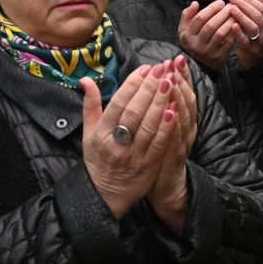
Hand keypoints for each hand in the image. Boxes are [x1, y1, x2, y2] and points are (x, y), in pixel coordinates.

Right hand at [81, 62, 181, 219]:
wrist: (105, 195)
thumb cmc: (98, 160)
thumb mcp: (88, 133)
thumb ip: (90, 105)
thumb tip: (86, 79)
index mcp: (101, 133)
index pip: (118, 103)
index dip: (133, 84)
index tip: (146, 68)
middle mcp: (116, 143)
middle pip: (134, 111)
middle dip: (150, 88)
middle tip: (162, 69)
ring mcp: (133, 155)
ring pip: (148, 125)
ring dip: (161, 102)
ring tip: (171, 82)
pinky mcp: (147, 166)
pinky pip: (158, 144)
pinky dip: (167, 127)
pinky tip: (175, 110)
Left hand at [144, 58, 198, 230]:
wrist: (166, 186)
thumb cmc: (158, 153)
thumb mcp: (159, 127)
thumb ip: (157, 106)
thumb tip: (153, 82)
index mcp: (181, 119)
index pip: (182, 92)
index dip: (181, 76)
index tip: (176, 58)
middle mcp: (185, 127)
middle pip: (186, 99)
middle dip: (180, 80)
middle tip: (175, 62)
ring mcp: (182, 141)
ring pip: (183, 116)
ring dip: (178, 97)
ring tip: (173, 80)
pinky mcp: (175, 156)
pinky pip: (176, 138)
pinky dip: (174, 125)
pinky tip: (171, 112)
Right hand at [177, 0, 237, 71]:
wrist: (200, 64)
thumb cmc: (193, 41)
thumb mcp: (185, 29)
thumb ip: (187, 15)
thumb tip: (195, 3)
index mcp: (187, 36)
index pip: (200, 18)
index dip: (211, 8)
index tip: (221, 2)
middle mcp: (196, 45)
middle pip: (211, 25)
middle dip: (222, 13)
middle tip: (231, 6)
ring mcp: (208, 53)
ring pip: (221, 33)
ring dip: (229, 21)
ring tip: (235, 14)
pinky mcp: (219, 58)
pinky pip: (229, 43)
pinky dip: (234, 33)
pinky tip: (238, 25)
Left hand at [226, 0, 262, 69]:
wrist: (258, 61)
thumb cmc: (257, 39)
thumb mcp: (261, 24)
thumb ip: (260, 9)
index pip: (262, 9)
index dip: (251, 0)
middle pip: (257, 16)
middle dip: (244, 5)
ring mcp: (260, 42)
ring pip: (252, 27)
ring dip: (241, 16)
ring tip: (231, 8)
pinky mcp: (251, 51)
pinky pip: (245, 40)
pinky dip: (239, 32)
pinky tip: (232, 25)